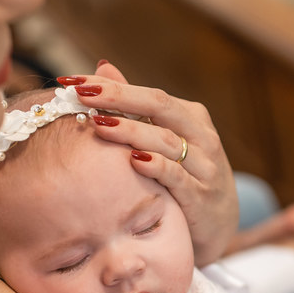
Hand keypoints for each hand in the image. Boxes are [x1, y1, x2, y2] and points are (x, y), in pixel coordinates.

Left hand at [67, 62, 238, 265]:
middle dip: (118, 98)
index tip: (73, 81)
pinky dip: (156, 166)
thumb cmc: (187, 179)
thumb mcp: (167, 141)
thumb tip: (103, 67)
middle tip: (82, 94)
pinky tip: (132, 160)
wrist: (220, 226)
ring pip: (167, 141)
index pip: (149, 94)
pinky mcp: (201, 197)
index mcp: (191, 117)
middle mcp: (202, 136)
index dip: (112, 86)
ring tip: (99, 124)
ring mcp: (204, 166)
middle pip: (160, 106)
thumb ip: (137, 107)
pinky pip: (177, 177)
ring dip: (131, 131)